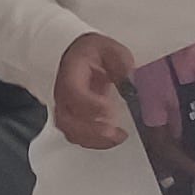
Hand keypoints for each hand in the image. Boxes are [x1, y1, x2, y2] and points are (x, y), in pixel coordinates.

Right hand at [50, 32, 134, 151]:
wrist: (83, 56)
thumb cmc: (94, 53)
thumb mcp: (112, 51)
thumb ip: (122, 67)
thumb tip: (131, 84)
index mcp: (70, 72)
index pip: (72, 91)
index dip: (90, 104)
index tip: (110, 109)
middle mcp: (63, 93)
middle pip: (66, 118)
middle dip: (90, 129)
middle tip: (112, 131)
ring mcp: (66, 108)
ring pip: (70, 131)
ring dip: (94, 139)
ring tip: (117, 137)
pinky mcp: (72, 119)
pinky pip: (77, 136)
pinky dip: (94, 142)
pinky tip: (111, 139)